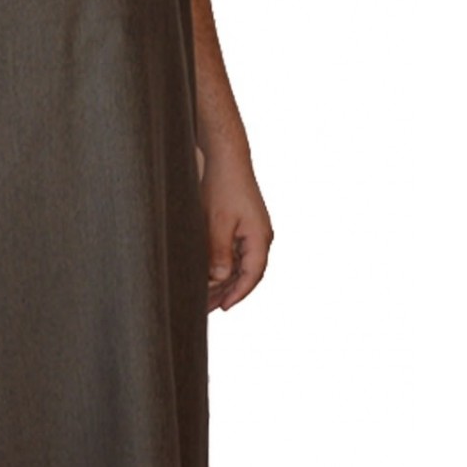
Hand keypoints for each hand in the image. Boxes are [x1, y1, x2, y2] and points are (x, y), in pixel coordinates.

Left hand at [199, 144, 272, 311]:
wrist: (226, 158)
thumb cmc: (222, 186)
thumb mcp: (218, 222)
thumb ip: (220, 251)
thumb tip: (220, 277)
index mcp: (260, 237)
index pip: (253, 274)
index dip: (238, 293)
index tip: (224, 308)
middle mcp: (260, 236)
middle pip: (247, 273)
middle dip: (228, 291)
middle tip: (208, 308)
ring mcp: (253, 231)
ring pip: (240, 264)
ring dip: (224, 280)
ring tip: (205, 297)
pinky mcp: (243, 225)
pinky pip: (236, 252)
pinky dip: (223, 265)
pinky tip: (209, 275)